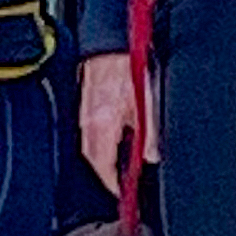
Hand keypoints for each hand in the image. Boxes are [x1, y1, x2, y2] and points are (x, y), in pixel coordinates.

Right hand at [79, 52, 144, 195]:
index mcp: (103, 124)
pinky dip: (100, 141)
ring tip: (119, 164)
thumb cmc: (129, 65)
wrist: (112, 41)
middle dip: (107, 174)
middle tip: (122, 183)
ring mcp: (85, 112)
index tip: (123, 194)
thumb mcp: (148, 101)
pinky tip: (113, 138)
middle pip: (93, 160)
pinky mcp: (85, 103)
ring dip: (103, 158)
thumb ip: (150, 132)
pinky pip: (89, 131)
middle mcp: (89, 121)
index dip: (114, 184)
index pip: (103, 166)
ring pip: (90, 146)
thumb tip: (151, 154)